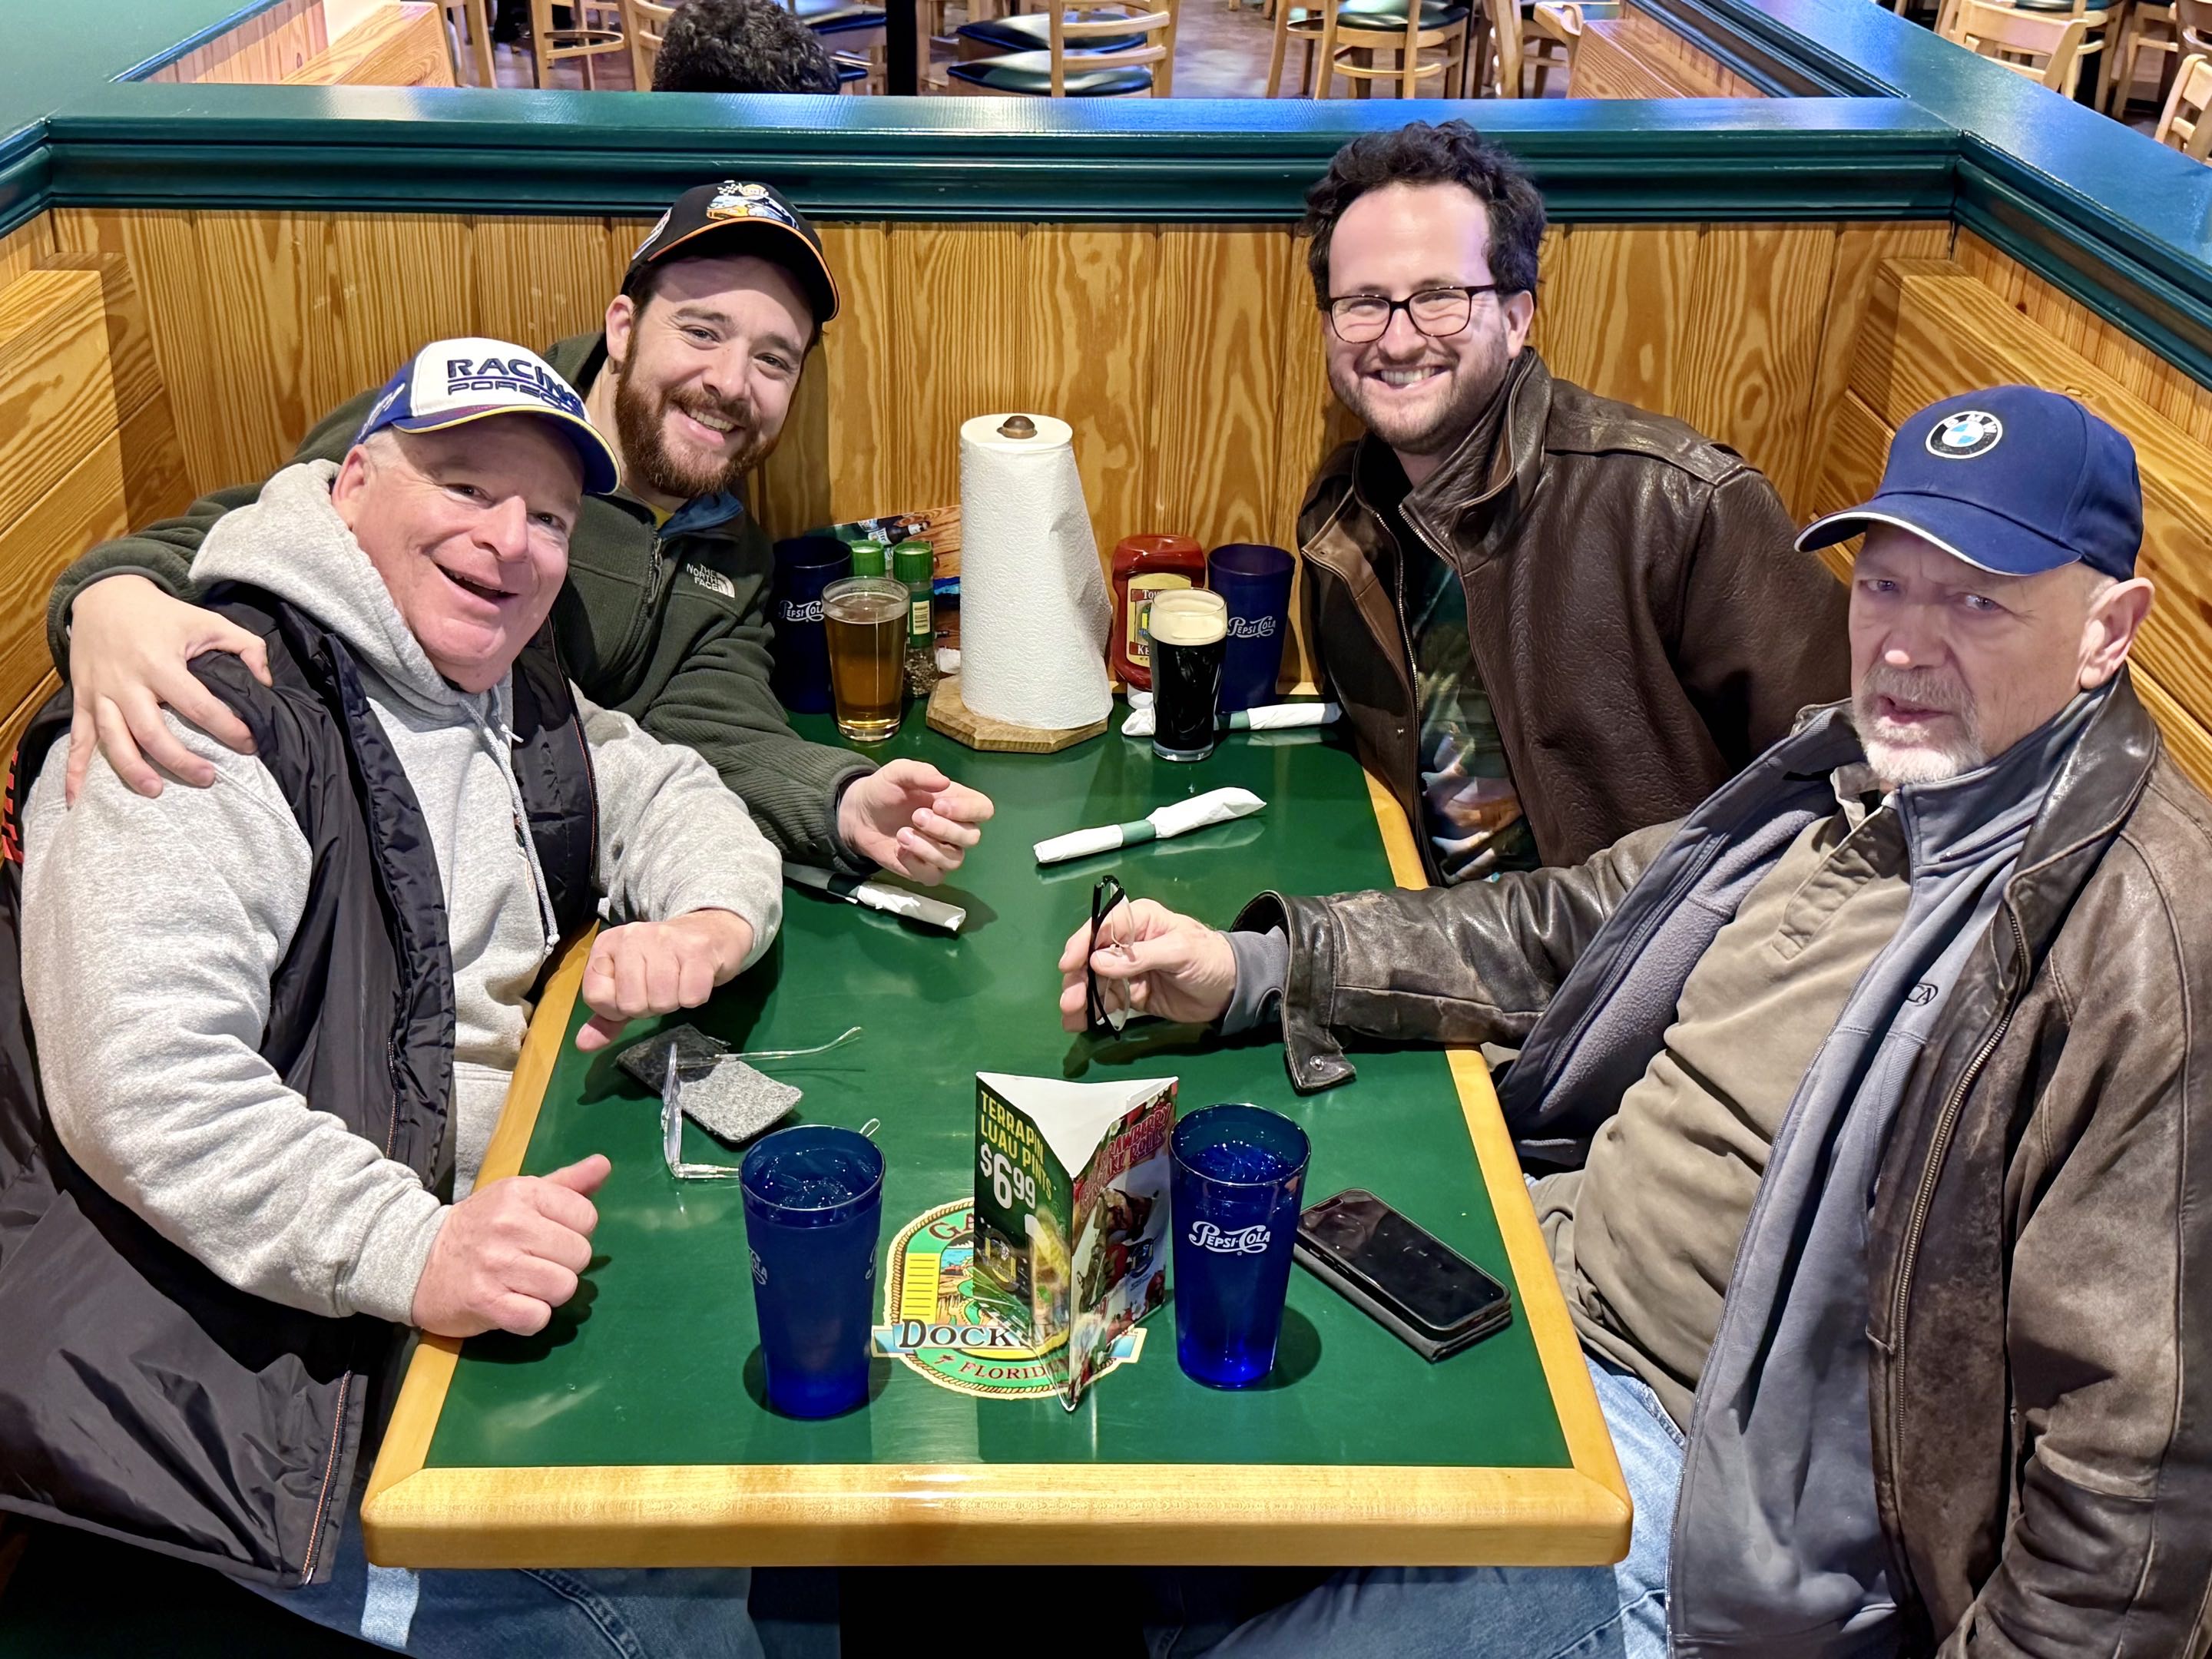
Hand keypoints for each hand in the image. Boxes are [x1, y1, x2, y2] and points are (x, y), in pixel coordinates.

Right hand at [65, 574, 273, 804]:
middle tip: (209, 778)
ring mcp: (99, 693)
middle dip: (180, 760)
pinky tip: (75, 798)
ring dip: (132, 769)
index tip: (249, 744)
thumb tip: (266, 682)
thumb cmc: (162, 614)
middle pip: (151, 731)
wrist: (105, 595)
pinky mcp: (82, 699)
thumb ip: (246, 646)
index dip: (227, 728)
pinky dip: (73, 771)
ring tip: (156, 789)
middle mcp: (126, 682)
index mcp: (159, 663)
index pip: (197, 705)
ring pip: (112, 739)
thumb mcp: (208, 620)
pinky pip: (76, 739)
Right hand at [410, 1154, 609, 1337]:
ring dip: (548, 1293)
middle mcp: (510, 1225)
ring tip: (523, 1284)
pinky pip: (537, 1318)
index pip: (587, 1217)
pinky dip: (530, 1317)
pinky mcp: (485, 1302)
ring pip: (563, 1288)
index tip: (547, 1236)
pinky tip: (512, 1305)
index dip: (574, 1231)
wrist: (415, 1261)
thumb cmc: (479, 1227)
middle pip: (580, 1256)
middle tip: (533, 1262)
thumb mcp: (519, 1195)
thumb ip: (566, 1183)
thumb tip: (604, 1164)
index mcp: (522, 1193)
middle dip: (563, 1264)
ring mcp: (496, 1265)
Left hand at [576, 909, 754, 1052]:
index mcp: (607, 945)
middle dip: (649, 1007)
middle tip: (660, 989)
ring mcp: (665, 939)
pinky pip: (691, 997)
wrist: (712, 932)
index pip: (596, 996)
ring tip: (677, 983)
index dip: (617, 1008)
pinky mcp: (697, 948)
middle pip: (631, 1003)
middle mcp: (632, 936)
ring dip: (673, 1002)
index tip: (634, 994)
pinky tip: (695, 979)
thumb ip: (607, 1016)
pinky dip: (695, 997)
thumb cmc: (665, 963)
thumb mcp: (629, 985)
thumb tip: (584, 1045)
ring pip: (661, 1001)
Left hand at [836, 760, 994, 884]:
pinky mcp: (925, 871)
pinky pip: (934, 876)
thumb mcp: (898, 772)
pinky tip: (900, 851)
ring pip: (954, 860)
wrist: (859, 814)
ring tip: (902, 834)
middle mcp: (956, 829)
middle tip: (916, 816)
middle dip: (944, 828)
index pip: (984, 809)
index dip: (968, 810)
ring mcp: (942, 852)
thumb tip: (944, 782)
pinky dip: (917, 865)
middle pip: (972, 837)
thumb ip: (920, 772)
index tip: (939, 805)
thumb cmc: (885, 790)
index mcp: (957, 802)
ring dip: (928, 848)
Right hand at [1057, 898, 1237, 1032]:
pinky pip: (1106, 1001)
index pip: (1102, 928)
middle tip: (1069, 1001)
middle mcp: (1127, 942)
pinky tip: (1078, 1024)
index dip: (1082, 945)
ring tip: (1070, 1017)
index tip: (1070, 965)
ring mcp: (1127, 970)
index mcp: (1139, 920)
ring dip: (1080, 997)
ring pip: (1094, 981)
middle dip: (1078, 978)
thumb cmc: (1209, 959)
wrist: (1231, 991)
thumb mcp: (1179, 952)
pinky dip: (1091, 1012)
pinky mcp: (1131, 993)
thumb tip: (1098, 962)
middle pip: (1091, 957)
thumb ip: (1140, 957)